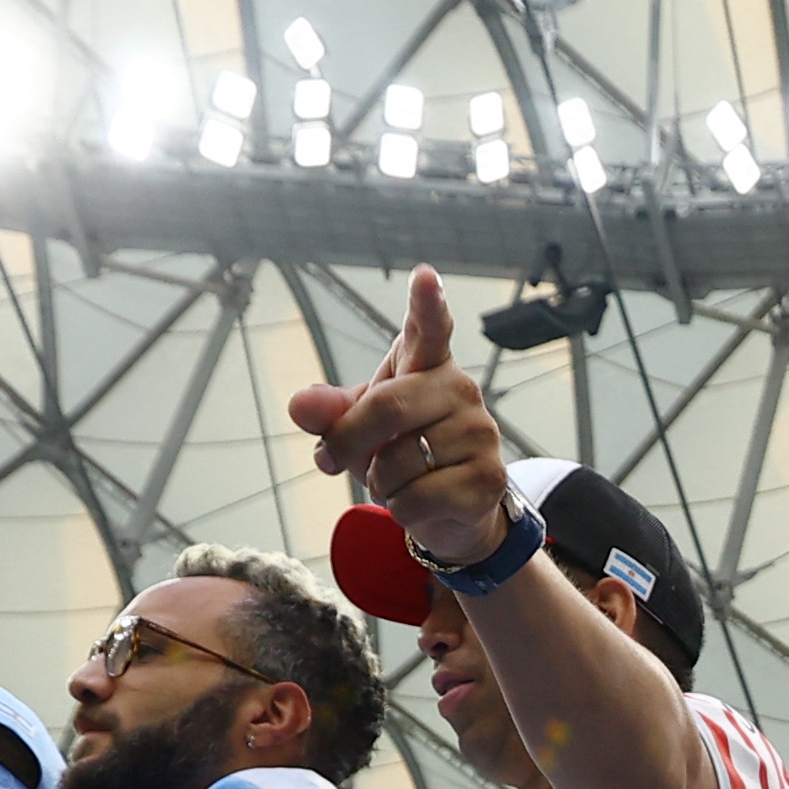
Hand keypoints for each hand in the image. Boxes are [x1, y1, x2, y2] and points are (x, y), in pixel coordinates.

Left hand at [286, 270, 516, 562]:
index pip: (428, 327)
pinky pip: (416, 498)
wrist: (450, 512)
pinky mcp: (488, 477)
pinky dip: (402, 510)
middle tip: (329, 460)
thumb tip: (300, 405)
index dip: (427, 303)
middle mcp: (459, 389)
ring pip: (399, 461)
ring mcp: (479, 432)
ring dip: (381, 483)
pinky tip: (420, 503)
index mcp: (426, 364)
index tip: (425, 277)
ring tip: (400, 481)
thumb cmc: (403, 454)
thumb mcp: (357, 430)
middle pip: (387, 407)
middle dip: (348, 441)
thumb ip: (329, 413)